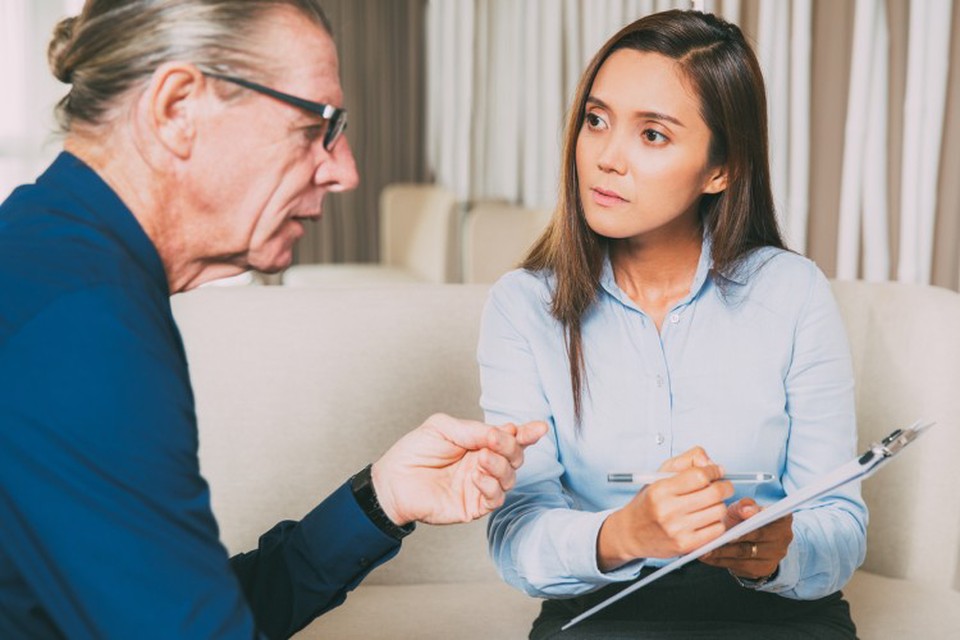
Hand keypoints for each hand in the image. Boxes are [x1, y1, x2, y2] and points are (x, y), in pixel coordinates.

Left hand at [370, 413, 547, 525]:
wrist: (393, 481)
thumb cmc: (414, 451)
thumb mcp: (443, 427)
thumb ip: (473, 430)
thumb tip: (501, 432)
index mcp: (480, 443)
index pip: (510, 438)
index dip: (527, 433)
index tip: (540, 428)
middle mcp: (484, 464)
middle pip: (516, 456)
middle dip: (511, 447)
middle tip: (495, 442)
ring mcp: (480, 485)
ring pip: (510, 477)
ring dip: (500, 466)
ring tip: (480, 459)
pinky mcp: (474, 506)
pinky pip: (495, 498)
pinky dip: (490, 485)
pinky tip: (476, 476)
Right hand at [598, 447, 733, 570]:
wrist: (631, 533)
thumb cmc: (648, 502)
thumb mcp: (660, 475)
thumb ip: (686, 461)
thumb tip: (711, 463)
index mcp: (660, 490)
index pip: (699, 476)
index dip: (714, 470)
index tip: (717, 470)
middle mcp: (668, 510)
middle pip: (714, 493)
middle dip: (725, 486)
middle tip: (723, 485)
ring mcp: (677, 530)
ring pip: (719, 511)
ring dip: (720, 504)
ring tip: (710, 503)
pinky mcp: (686, 546)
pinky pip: (717, 530)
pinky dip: (717, 522)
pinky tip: (707, 518)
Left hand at [699, 498, 792, 579]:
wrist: (750, 538)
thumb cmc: (744, 519)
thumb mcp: (742, 508)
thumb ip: (743, 506)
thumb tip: (746, 510)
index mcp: (781, 517)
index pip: (768, 517)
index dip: (752, 519)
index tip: (733, 523)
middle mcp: (783, 538)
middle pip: (755, 538)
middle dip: (731, 539)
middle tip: (711, 539)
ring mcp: (775, 556)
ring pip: (744, 554)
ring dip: (722, 552)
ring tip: (704, 549)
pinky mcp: (762, 570)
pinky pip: (739, 566)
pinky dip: (720, 561)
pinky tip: (706, 556)